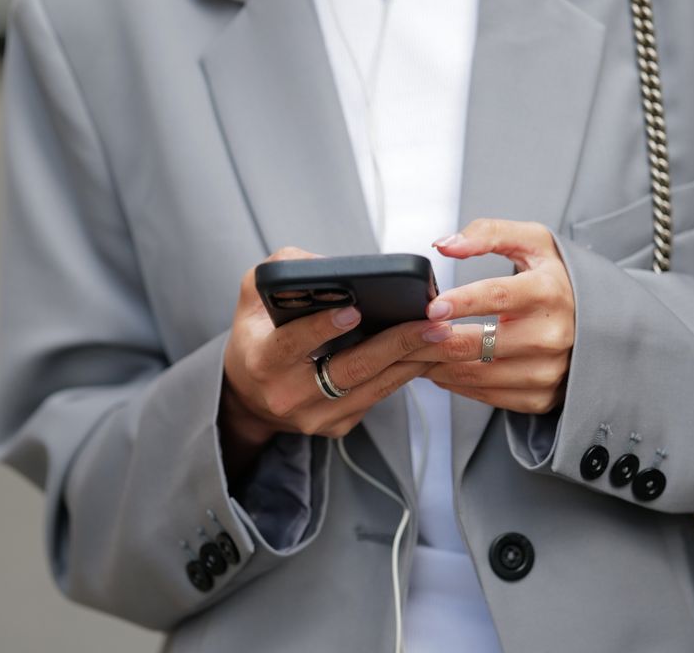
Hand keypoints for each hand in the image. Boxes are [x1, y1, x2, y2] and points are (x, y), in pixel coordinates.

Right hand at [220, 247, 452, 470]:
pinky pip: (378, 396)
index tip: (354, 309)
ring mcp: (315, 417)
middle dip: (397, 342)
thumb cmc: (257, 336)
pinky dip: (404, 372)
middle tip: (432, 322)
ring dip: (414, 358)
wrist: (250, 396)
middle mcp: (288, 396)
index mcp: (262, 361)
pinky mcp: (338, 426)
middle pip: (351, 369)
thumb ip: (282, 271)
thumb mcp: (253, 295)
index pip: (292, 345)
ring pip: (374, 386)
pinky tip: (427, 352)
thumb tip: (331, 266)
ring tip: (443, 333)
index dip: (323, 327)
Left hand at [407, 219, 574, 413]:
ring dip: (437, 364)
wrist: (598, 322)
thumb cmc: (554, 279)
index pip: (498, 296)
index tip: (430, 307)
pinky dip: (456, 383)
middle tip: (406, 332)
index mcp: (549, 292)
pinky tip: (441, 369)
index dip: (461, 302)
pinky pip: (486, 395)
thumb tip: (445, 244)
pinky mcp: (541, 397)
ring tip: (416, 350)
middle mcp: (552, 335)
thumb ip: (488, 233)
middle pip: (477, 343)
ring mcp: (548, 370)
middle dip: (432, 340)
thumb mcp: (533, 242)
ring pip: (476, 373)